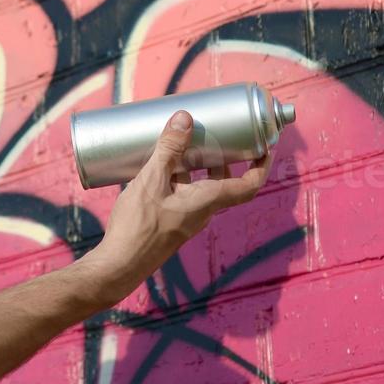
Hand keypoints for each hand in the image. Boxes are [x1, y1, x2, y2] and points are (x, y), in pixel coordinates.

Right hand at [81, 108, 273, 303]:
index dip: (261, 165)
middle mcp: (202, 212)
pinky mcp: (170, 222)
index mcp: (207, 202)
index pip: (248, 185)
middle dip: (224, 156)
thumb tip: (185, 118)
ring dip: (199, 165)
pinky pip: (183, 195)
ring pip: (201, 187)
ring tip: (185, 142)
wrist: (118, 265)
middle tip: (220, 134)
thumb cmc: (137, 228)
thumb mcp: (151, 181)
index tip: (264, 146)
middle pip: (223, 182)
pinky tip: (159, 166)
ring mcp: (185, 219)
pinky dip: (179, 177)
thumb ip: (168, 150)